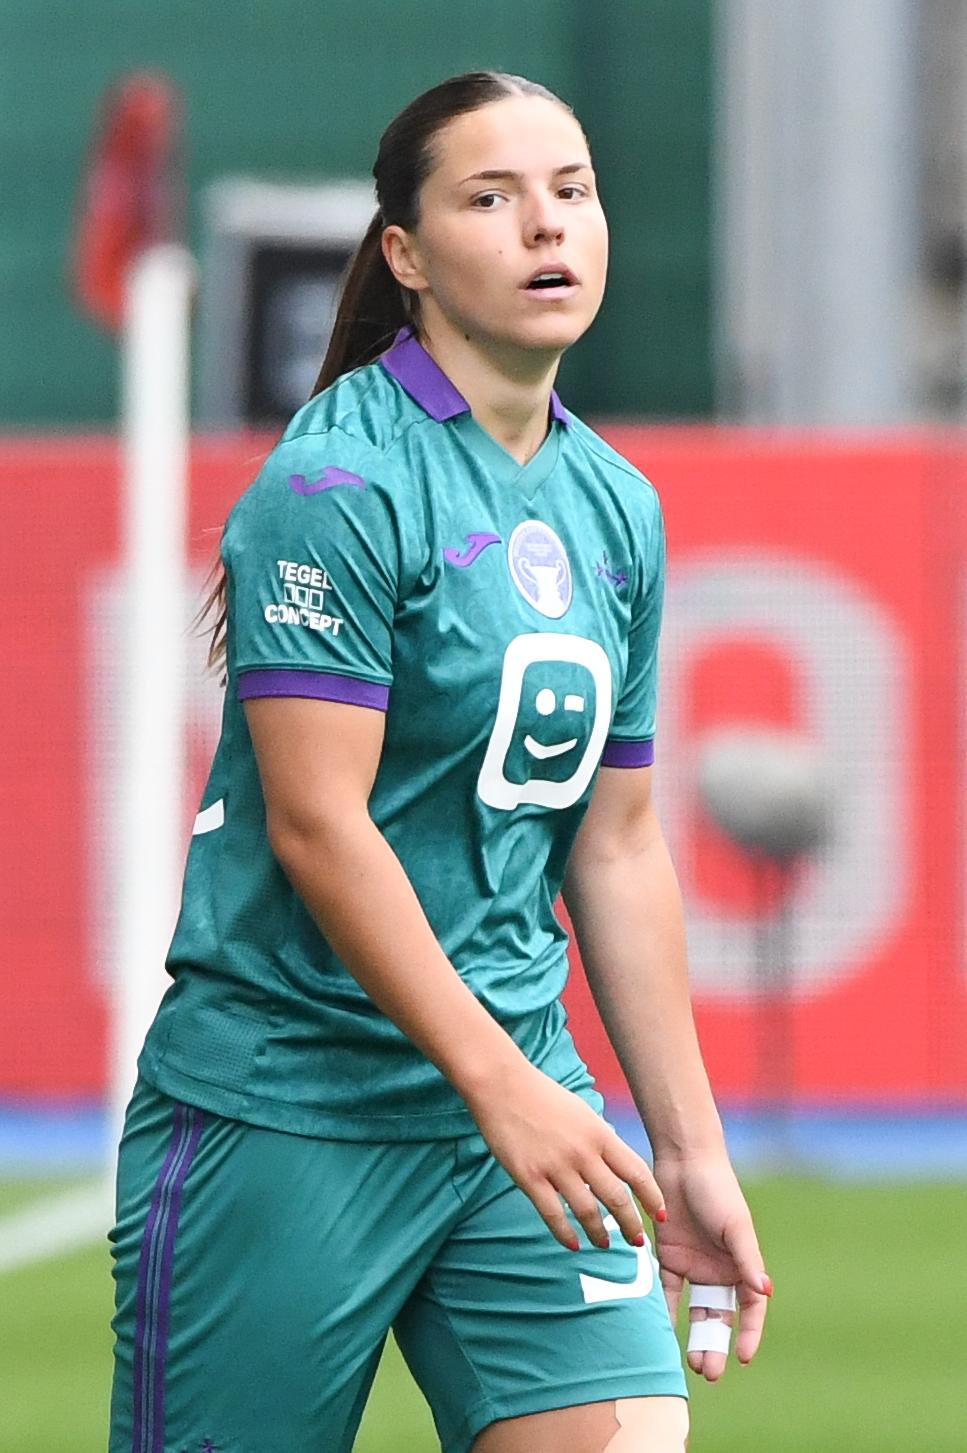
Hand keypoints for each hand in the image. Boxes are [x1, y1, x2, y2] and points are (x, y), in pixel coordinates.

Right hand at [464, 1062, 665, 1250]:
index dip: (652, 1198)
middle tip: (636, 1240)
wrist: (502, 1085)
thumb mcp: (582, 1112)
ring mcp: (556, 1166)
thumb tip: (613, 1162)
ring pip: (587, 1211)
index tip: (660, 1215)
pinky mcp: (529, 1177)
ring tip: (604, 1245)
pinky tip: (572, 1244)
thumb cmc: (542, 1095)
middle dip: (630, 1224)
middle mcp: (583, 1152)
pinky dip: (565, 1234)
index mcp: (599, 1134)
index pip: (636, 1172)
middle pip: (617, 1198)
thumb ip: (599, 1138)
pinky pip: (553, 1214)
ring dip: (599, 1233)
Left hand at [653, 1150, 771, 1380]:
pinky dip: (662, 1309)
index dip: (749, 1332)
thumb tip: (765, 1292)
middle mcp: (719, 1269)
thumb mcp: (735, 1226)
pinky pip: (665, 1290)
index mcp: (742, 1263)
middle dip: (716, 1343)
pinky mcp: (668, 1256)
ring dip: (693, 1334)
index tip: (743, 1356)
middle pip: (720, 1315)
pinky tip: (658, 1330)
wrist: (683, 1161)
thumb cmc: (717, 1190)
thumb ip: (746, 1259)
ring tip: (691, 1362)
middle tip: (709, 1370)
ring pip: (694, 1309)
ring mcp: (693, 1265)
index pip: (750, 1307)